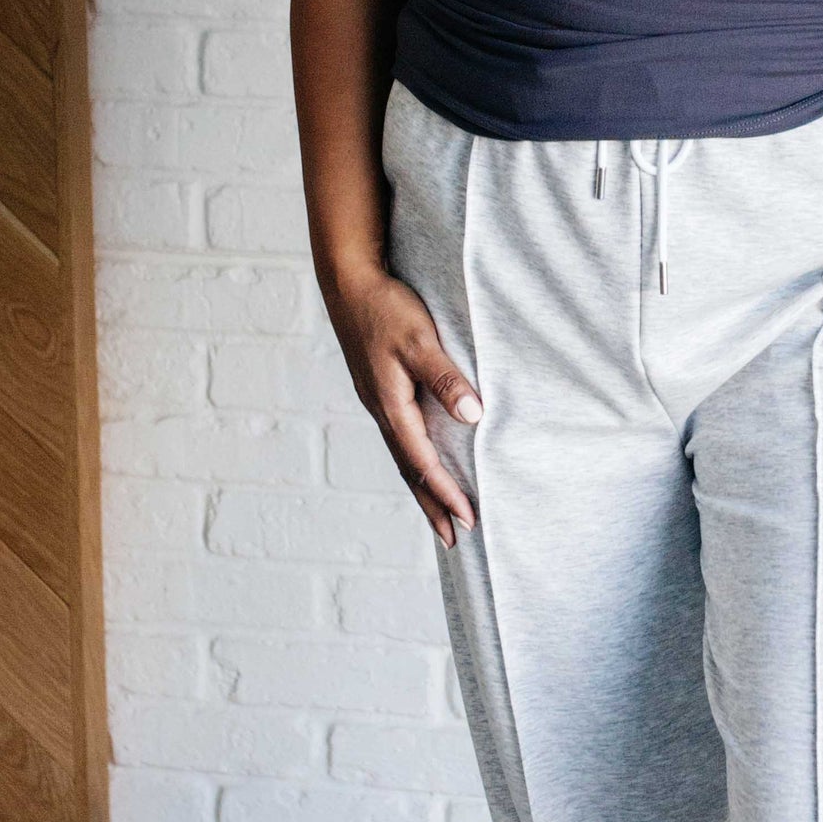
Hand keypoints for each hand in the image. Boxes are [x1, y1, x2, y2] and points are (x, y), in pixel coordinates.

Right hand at [326, 262, 481, 548]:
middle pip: (410, 471)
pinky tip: (423, 464)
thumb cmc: (386, 307)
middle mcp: (382, 411)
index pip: (424, 462)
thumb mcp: (420, 340)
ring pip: (403, 457)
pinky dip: (414, 462)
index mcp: (391, 406)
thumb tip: (473, 415)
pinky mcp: (379, 391)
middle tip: (453, 539)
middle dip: (432, 506)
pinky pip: (400, 439)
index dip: (448, 493)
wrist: (348, 282)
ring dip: (423, 488)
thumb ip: (446, 378)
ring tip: (439, 514)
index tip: (469, 519)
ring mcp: (378, 402)